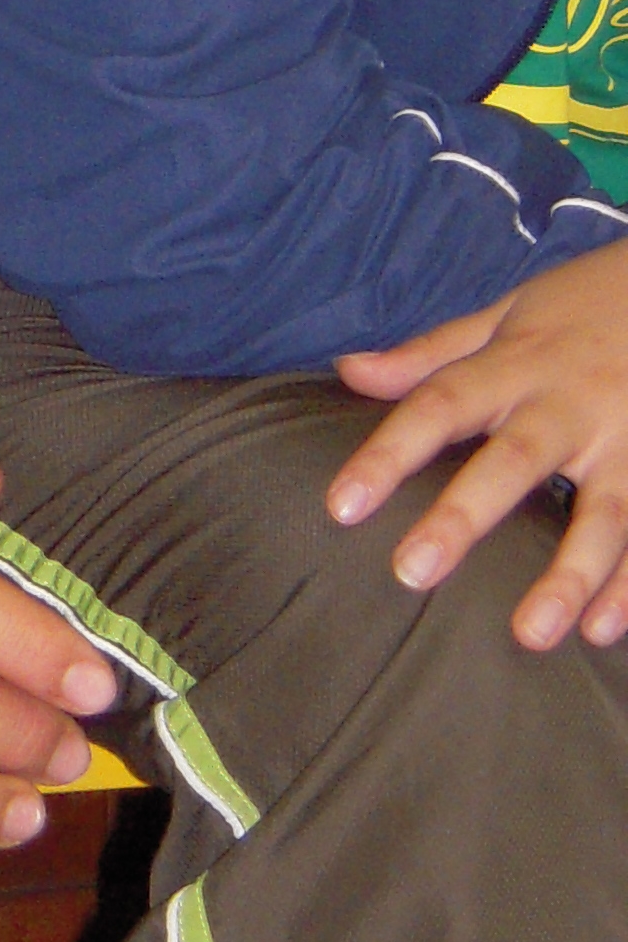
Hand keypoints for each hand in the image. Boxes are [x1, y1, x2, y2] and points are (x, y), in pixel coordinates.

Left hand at [331, 236, 627, 647]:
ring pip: (603, 513)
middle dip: (463, 517)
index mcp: (518, 365)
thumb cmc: (586, 307)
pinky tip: (601, 631)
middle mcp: (570, 405)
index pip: (438, 405)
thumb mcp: (508, 314)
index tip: (341, 505)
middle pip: (513, 462)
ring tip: (530, 634)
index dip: (389, 453)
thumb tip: (348, 370)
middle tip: (412, 574)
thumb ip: (432, 353)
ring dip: (568, 575)